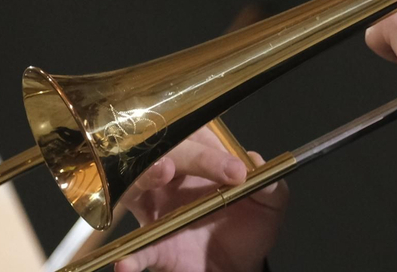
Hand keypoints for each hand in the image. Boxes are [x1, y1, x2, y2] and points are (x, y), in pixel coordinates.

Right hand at [111, 126, 288, 271]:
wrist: (240, 267)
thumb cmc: (249, 227)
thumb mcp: (270, 204)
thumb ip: (270, 183)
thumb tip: (255, 160)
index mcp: (201, 165)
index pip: (195, 137)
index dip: (206, 140)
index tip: (230, 162)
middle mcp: (173, 183)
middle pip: (166, 153)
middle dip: (184, 152)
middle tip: (210, 163)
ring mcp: (158, 213)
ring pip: (136, 186)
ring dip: (146, 175)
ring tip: (161, 171)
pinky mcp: (154, 247)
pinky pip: (136, 249)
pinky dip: (131, 256)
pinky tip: (127, 261)